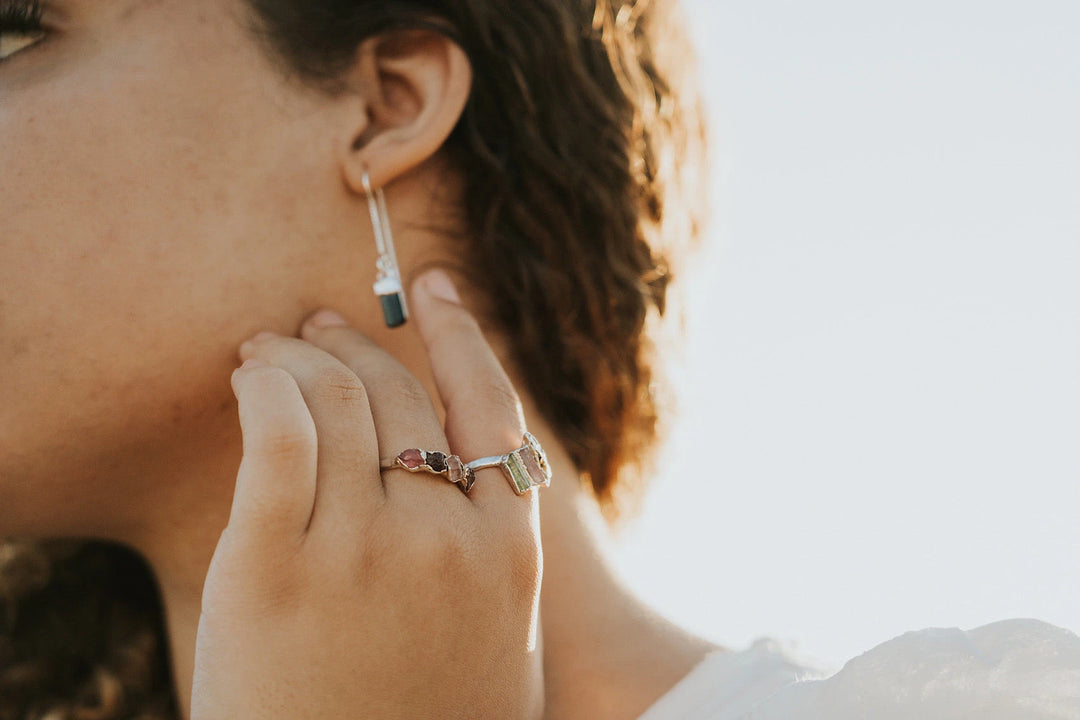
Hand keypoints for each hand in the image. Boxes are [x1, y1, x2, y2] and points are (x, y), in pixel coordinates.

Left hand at [190, 271, 543, 719]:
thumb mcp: (497, 644)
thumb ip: (492, 556)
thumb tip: (476, 481)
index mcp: (507, 554)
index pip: (491, 407)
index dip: (461, 335)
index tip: (432, 289)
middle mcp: (443, 539)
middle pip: (402, 395)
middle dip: (358, 343)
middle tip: (320, 324)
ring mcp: (361, 551)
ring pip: (337, 401)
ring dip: (298, 357)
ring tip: (269, 348)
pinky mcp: (272, 570)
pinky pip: (278, 437)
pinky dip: (264, 390)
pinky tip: (250, 378)